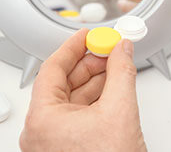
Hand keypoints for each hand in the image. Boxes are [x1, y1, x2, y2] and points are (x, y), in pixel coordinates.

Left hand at [19, 29, 146, 151]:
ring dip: (96, 77)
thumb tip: (122, 49)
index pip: (54, 68)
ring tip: (115, 62)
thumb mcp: (120, 111)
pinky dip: (98, 94)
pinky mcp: (71, 146)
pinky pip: (82, 111)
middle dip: (89, 61)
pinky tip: (113, 84)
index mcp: (44, 120)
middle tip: (107, 47)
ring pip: (75, 96)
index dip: (73, 46)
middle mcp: (44, 131)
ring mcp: (56, 140)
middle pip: (65, 80)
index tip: (87, 34)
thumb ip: (122, 73)